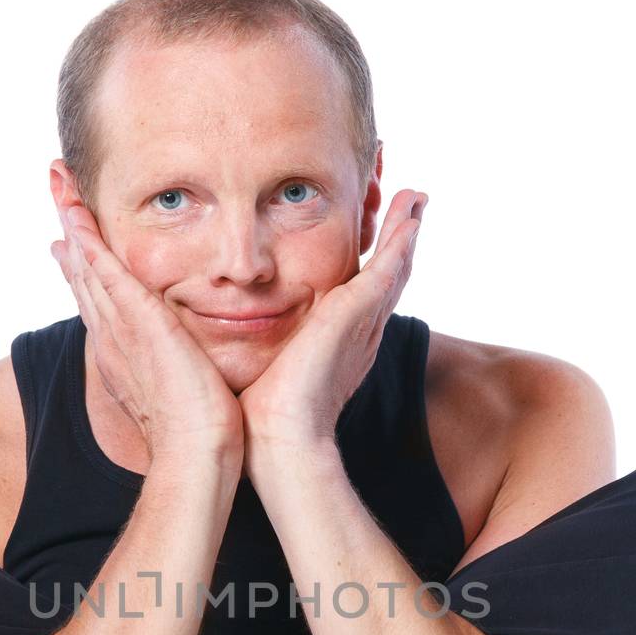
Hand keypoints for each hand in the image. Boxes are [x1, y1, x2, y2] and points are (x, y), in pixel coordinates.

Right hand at [51, 205, 243, 463]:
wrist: (196, 452)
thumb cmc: (203, 432)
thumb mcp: (190, 389)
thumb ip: (189, 366)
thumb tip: (201, 360)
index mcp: (124, 353)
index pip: (100, 300)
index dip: (83, 266)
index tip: (70, 238)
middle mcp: (113, 337)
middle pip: (83, 276)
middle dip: (70, 233)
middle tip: (57, 194)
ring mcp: (120, 329)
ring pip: (87, 265)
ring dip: (72, 222)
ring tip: (58, 184)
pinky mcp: (138, 322)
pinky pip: (105, 273)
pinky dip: (88, 242)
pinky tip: (78, 216)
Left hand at [238, 188, 426, 451]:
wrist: (278, 437)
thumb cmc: (261, 416)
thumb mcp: (260, 366)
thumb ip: (254, 345)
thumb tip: (220, 331)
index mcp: (339, 346)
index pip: (360, 296)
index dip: (371, 267)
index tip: (372, 239)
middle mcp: (359, 333)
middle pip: (387, 277)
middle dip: (398, 241)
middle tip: (408, 205)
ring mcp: (363, 322)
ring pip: (394, 266)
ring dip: (406, 229)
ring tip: (415, 196)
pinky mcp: (360, 312)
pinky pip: (390, 267)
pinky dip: (402, 237)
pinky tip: (410, 212)